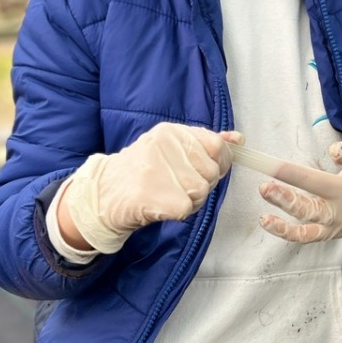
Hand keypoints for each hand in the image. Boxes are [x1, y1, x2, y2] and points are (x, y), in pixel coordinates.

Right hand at [59, 124, 242, 253]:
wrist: (103, 195)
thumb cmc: (140, 172)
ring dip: (190, 200)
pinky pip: (188, 207)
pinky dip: (179, 212)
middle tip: (176, 186)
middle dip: (201, 184)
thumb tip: (238, 139)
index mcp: (171, 131)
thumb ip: (204, 143)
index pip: (216, 146)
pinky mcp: (156, 194)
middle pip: (212, 172)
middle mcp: (166, 145)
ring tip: (167, 195)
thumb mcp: (170, 148)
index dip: (216, 163)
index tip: (199, 171)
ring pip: (202, 191)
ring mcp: (160, 169)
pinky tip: (162, 206)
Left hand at [258, 112, 341, 243]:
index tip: (336, 150)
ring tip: (265, 190)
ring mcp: (337, 218)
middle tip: (272, 171)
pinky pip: (305, 235)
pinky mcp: (327, 232)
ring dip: (286, 203)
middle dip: (296, 179)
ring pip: (310, 213)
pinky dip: (285, 231)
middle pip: (322, 188)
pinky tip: (265, 220)